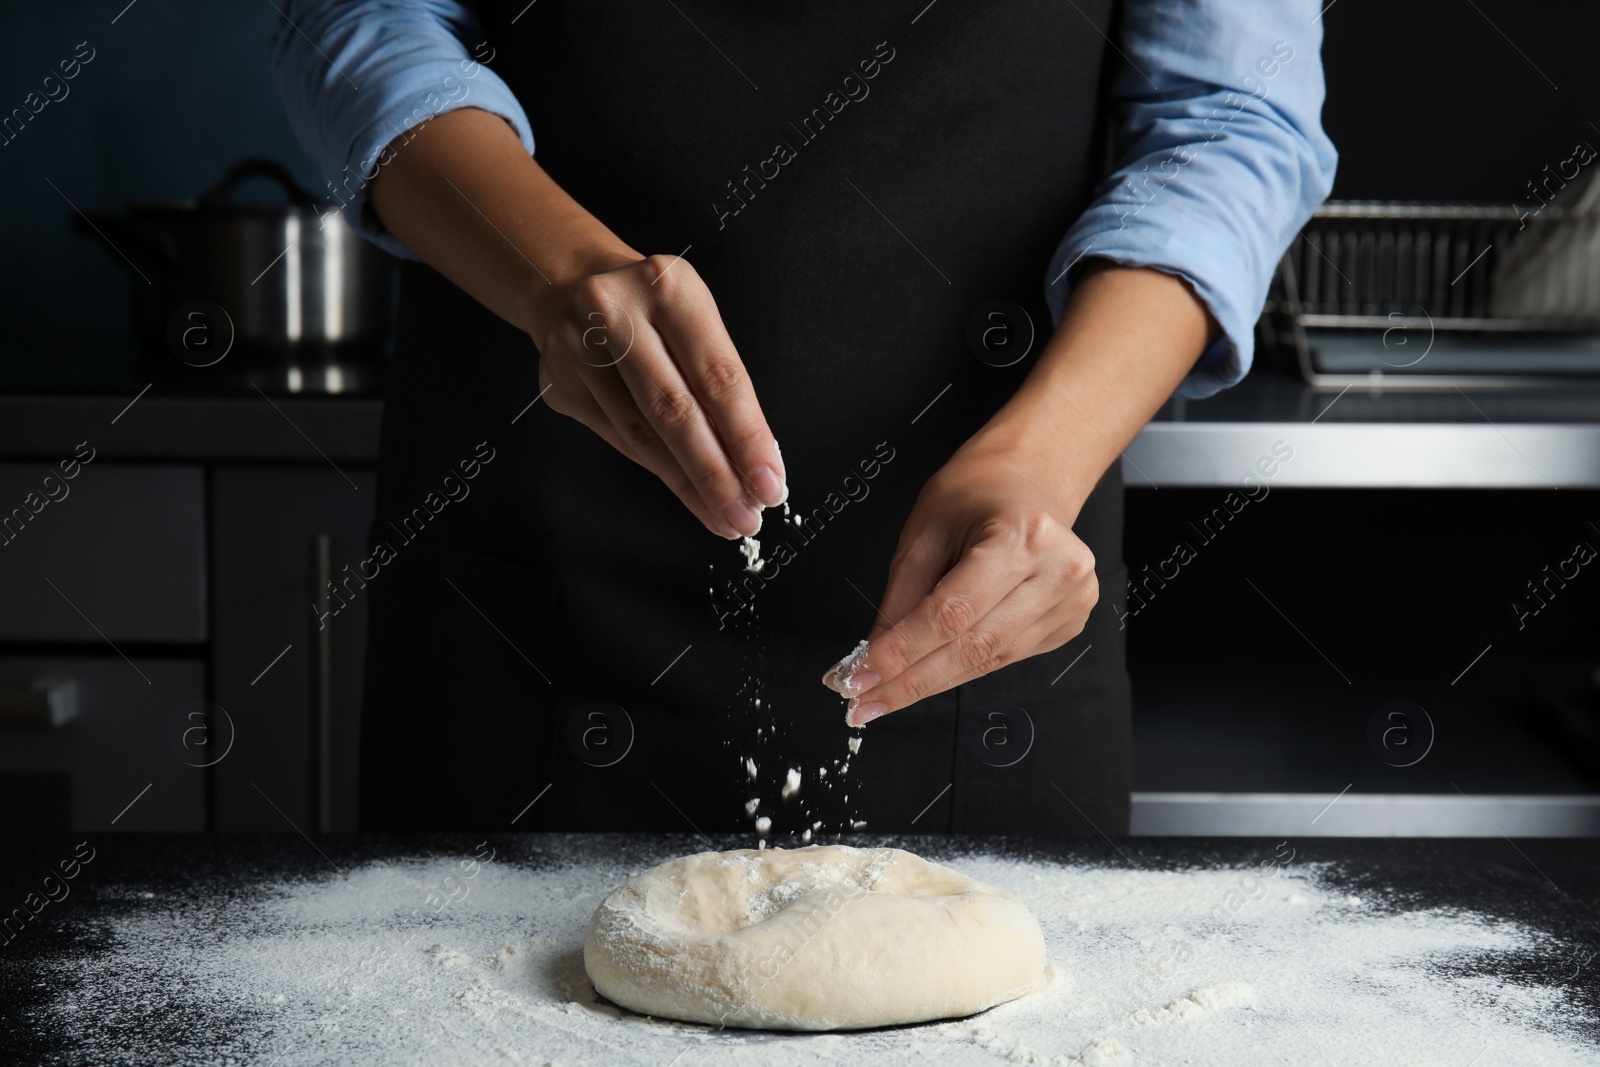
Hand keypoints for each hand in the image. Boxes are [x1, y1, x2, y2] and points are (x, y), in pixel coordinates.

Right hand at [525, 252, 785, 537]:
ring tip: (723, 516)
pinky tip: (688, 494)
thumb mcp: (696, 319)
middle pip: (674, 411)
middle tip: (746, 516)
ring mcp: (578, 348)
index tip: (770, 483)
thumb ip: (721, 383)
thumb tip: (754, 463)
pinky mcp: (560, 383)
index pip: (717, 376)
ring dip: (688, 484)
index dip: (747, 437)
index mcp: (668, 287)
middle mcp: (616, 312)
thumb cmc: (653, 309)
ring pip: (642, 434)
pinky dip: (658, 471)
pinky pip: (618, 439)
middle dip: (716, 474)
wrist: (570, 285)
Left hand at [823, 433, 1096, 725]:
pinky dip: (959, 670)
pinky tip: (926, 674)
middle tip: (861, 702)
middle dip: (909, 680)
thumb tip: (872, 659)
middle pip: (972, 646)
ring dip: (929, 683)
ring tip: (882, 696)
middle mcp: (1058, 572)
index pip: (952, 613)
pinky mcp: (1068, 623)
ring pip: (987, 661)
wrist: (1028, 480)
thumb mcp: (924, 531)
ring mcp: (1071, 602)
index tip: (857, 678)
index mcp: (1023, 537)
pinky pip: (1003, 659)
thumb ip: (901, 597)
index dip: (902, 652)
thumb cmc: (976, 494)